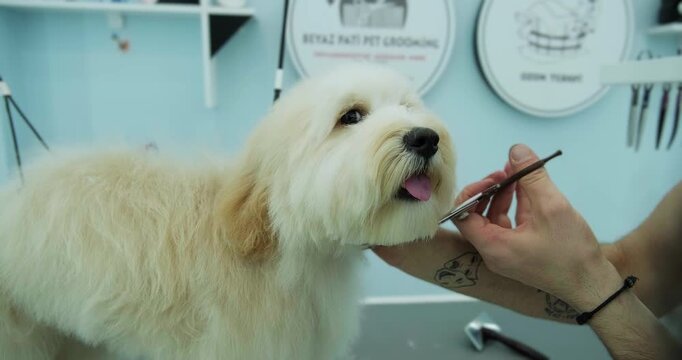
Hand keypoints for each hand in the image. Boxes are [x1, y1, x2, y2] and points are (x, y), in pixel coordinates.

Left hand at [455, 144, 622, 311]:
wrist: (593, 286)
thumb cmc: (571, 254)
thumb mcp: (552, 207)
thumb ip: (532, 176)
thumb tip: (516, 150)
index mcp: (492, 246)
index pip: (461, 216)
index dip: (472, 192)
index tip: (492, 179)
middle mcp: (494, 252)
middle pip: (477, 215)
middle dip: (490, 190)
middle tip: (506, 172)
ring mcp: (507, 253)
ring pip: (495, 218)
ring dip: (503, 195)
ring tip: (518, 175)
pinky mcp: (521, 252)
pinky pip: (510, 224)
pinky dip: (516, 206)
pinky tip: (528, 190)